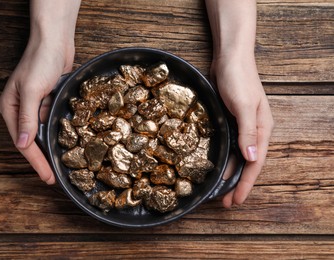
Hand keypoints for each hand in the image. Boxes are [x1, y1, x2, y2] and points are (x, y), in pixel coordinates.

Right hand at [0, 36, 73, 184]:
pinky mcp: (48, 101)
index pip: (23, 142)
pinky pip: (52, 123)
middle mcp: (21, 110)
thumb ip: (26, 118)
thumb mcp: (32, 90)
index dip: (36, 161)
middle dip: (42, 160)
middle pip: (32, 141)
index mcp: (10, 108)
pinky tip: (66, 144)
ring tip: (60, 167)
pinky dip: (57, 134)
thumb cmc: (40, 61)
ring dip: (51, 149)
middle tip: (54, 178)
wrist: (55, 41)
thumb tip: (22, 144)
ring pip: (42, 134)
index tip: (47, 177)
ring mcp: (35, 106)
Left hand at [210, 53, 273, 206]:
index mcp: (262, 130)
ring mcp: (242, 126)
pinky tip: (217, 166)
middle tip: (226, 202)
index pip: (255, 164)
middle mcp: (254, 131)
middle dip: (238, 184)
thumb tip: (251, 159)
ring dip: (230, 173)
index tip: (237, 201)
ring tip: (220, 190)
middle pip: (247, 164)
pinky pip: (229, 145)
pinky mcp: (230, 120)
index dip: (245, 184)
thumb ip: (248, 132)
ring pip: (238, 156)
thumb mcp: (244, 106)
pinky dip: (225, 158)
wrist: (230, 58)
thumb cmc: (239, 79)